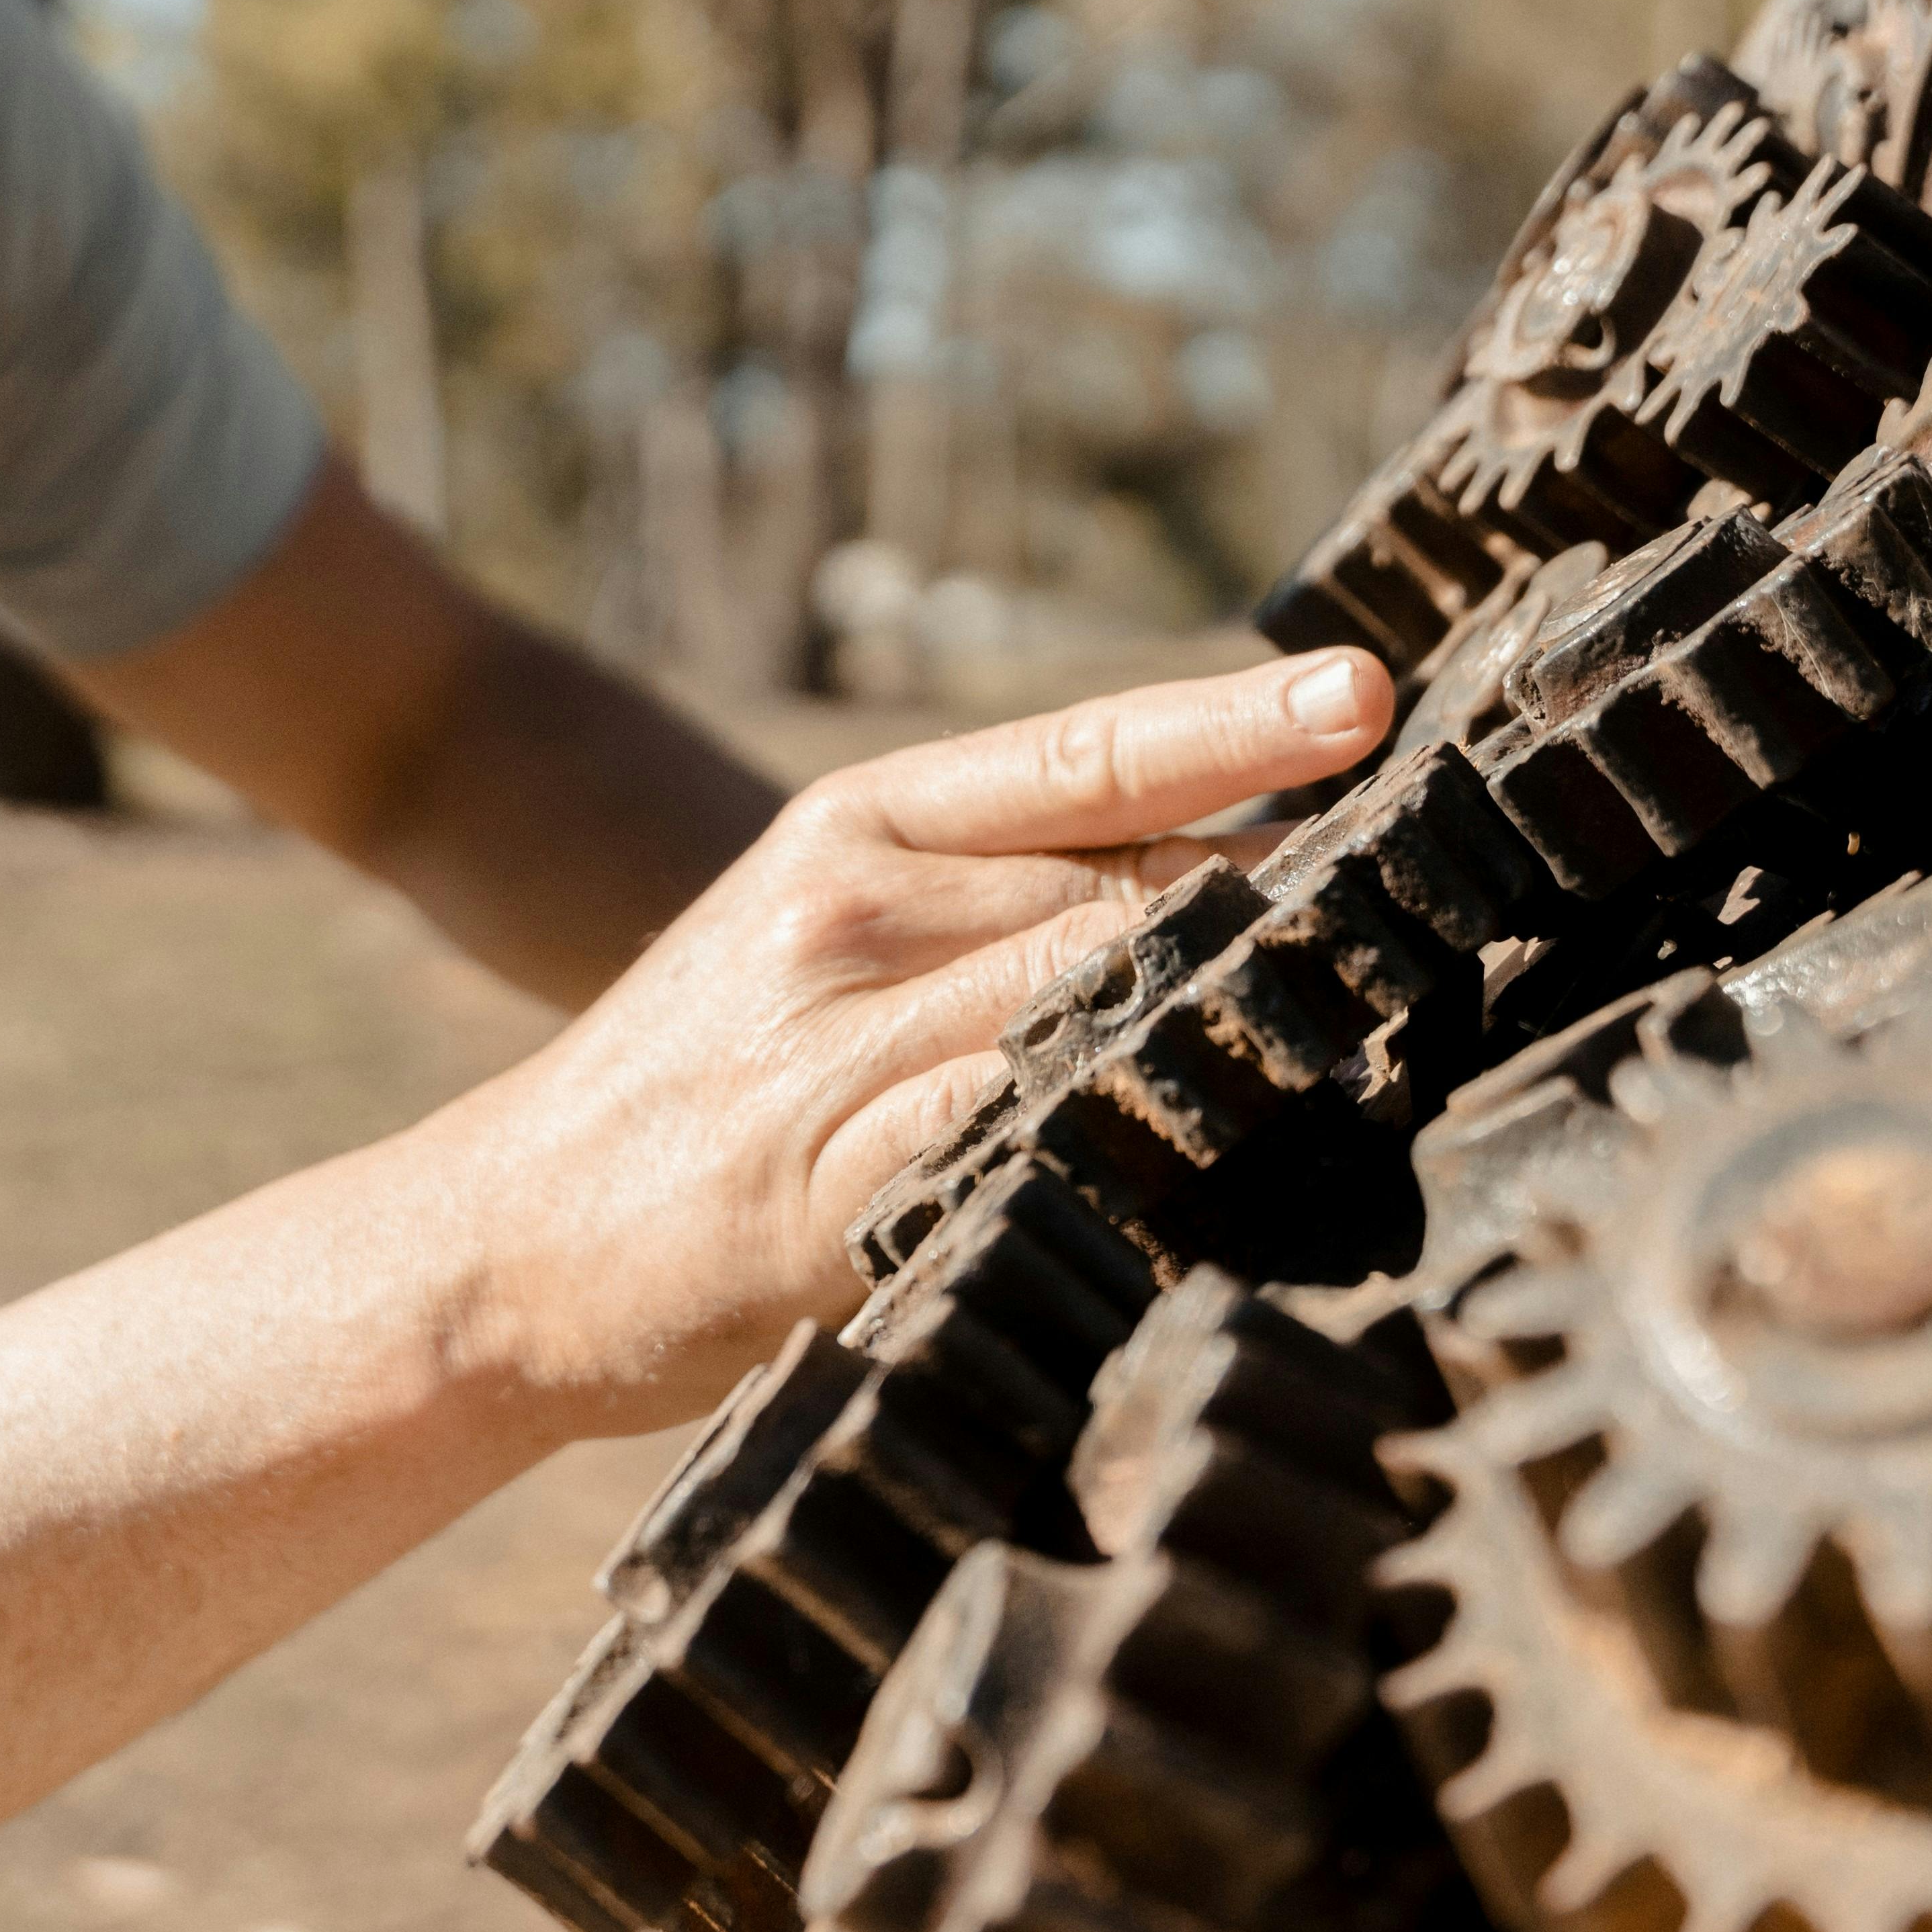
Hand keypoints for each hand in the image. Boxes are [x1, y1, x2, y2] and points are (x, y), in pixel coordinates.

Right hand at [439, 645, 1394, 1433]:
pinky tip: (1223, 1157)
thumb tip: (1239, 874)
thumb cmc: (711, 1087)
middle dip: (1283, 915)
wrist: (504, 1240)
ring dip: (1240, 1026)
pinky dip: (1139, 1143)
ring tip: (1361, 1037)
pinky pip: (1032, 1143)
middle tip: (1427, 917)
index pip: (1084, 750)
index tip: (1371, 691)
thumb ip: (1009, 900)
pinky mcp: (838, 1190)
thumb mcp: (831, 938)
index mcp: (856, 827)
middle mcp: (850, 913)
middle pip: (1134, 888)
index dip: (1239, 723)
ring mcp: (841, 1051)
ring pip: (1101, 1005)